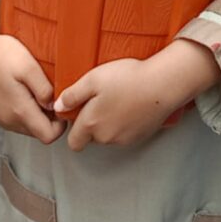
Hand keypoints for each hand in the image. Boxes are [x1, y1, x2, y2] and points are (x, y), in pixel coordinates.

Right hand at [0, 4, 61, 142]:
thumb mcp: (29, 67)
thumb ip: (44, 89)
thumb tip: (55, 106)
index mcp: (20, 111)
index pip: (49, 136)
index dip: (61, 124)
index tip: (62, 107)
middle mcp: (9, 120)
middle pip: (39, 133)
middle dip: (49, 119)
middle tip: (51, 96)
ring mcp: (0, 117)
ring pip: (27, 127)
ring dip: (36, 114)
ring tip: (36, 91)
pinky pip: (16, 119)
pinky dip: (24, 110)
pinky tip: (23, 90)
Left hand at [53, 41, 218, 151]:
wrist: (163, 84)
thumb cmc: (127, 78)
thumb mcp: (92, 79)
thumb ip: (71, 95)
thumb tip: (57, 106)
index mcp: (91, 125)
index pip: (73, 142)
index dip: (74, 128)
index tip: (80, 112)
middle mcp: (106, 138)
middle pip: (92, 139)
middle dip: (93, 124)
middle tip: (101, 100)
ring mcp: (124, 140)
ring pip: (109, 137)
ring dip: (109, 124)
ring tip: (118, 100)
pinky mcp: (140, 137)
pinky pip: (125, 134)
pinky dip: (125, 124)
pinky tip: (131, 105)